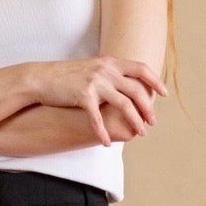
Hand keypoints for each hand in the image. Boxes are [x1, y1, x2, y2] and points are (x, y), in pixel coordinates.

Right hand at [26, 56, 166, 145]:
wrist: (40, 78)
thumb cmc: (66, 76)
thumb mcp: (92, 68)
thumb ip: (109, 73)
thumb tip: (127, 84)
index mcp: (110, 62)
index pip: (141, 69)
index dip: (155, 81)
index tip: (165, 94)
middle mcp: (105, 70)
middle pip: (137, 90)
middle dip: (148, 108)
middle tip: (152, 122)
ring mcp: (95, 82)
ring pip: (124, 104)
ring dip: (135, 121)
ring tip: (140, 133)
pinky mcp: (83, 96)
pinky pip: (98, 118)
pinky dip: (104, 132)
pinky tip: (108, 143)